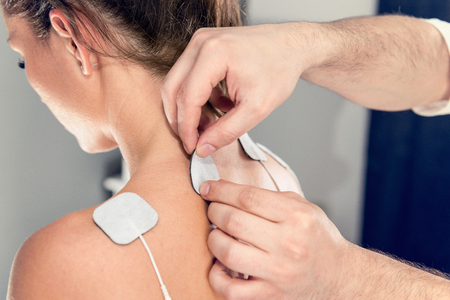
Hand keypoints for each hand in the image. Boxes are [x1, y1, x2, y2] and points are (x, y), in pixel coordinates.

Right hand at [161, 24, 306, 156]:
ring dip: (189, 108)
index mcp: (213, 54)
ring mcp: (200, 41)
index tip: (191, 147)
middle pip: (172, 88)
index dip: (186, 127)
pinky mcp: (203, 46)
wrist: (291, 46)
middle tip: (192, 140)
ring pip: (177, 82)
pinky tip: (222, 106)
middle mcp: (201, 43)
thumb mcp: (256, 109)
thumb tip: (202, 148)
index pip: (187, 98)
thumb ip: (226, 131)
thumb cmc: (279, 70)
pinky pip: (188, 76)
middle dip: (179, 119)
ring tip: (212, 124)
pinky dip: (199, 96)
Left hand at [200, 180, 352, 299]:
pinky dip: (217, 276)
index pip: (247, 197)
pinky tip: (220, 264)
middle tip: (213, 209)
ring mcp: (278, 271)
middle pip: (233, 220)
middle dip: (214, 211)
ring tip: (216, 234)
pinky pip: (231, 289)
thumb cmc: (318, 239)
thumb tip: (231, 190)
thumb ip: (272, 198)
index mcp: (297, 217)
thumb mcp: (305, 208)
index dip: (221, 190)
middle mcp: (288, 243)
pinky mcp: (270, 294)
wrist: (339, 276)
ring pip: (227, 252)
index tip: (209, 188)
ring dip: (213, 239)